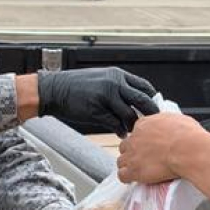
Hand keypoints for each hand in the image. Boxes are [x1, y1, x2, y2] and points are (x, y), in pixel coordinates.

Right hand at [37, 68, 157, 134]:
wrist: (54, 90)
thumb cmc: (77, 85)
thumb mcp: (101, 78)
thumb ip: (118, 86)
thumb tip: (135, 99)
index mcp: (117, 75)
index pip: (144, 86)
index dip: (152, 98)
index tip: (155, 108)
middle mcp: (114, 83)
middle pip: (142, 100)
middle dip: (151, 113)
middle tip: (154, 124)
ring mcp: (105, 97)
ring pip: (130, 115)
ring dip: (134, 125)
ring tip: (134, 131)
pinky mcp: (96, 111)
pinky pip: (115, 124)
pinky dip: (121, 131)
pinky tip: (121, 134)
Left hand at [117, 112, 206, 183]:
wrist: (188, 150)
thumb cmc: (188, 136)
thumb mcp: (179, 120)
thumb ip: (168, 123)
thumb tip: (172, 127)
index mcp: (145, 124)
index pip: (136, 132)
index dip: (142, 140)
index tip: (148, 146)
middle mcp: (135, 138)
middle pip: (126, 146)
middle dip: (133, 152)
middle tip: (143, 158)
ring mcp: (132, 155)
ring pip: (121, 161)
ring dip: (128, 166)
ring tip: (138, 170)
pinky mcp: (133, 170)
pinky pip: (122, 175)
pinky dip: (127, 178)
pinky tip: (133, 179)